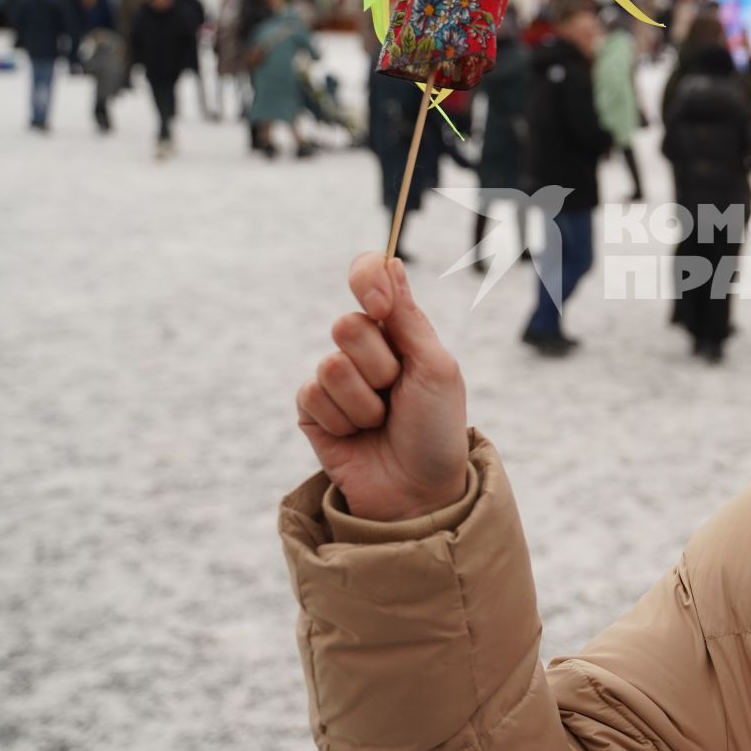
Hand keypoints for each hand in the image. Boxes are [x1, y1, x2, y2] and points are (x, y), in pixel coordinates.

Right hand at [296, 253, 468, 521]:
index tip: (380, 308)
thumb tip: (390, 260)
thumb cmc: (437, 429)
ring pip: (331, 364)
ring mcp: (336, 379)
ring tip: (382, 421)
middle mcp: (365, 348)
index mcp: (398, 329)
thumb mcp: (436, 368)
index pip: (369, 275)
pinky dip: (343, 420)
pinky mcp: (313, 410)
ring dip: (365, 401)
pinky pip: (312, 395)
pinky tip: (358, 436)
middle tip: (398, 393)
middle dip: (380, 366)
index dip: (366, 280)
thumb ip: (408, 317)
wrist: (419, 491)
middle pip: (347, 325)